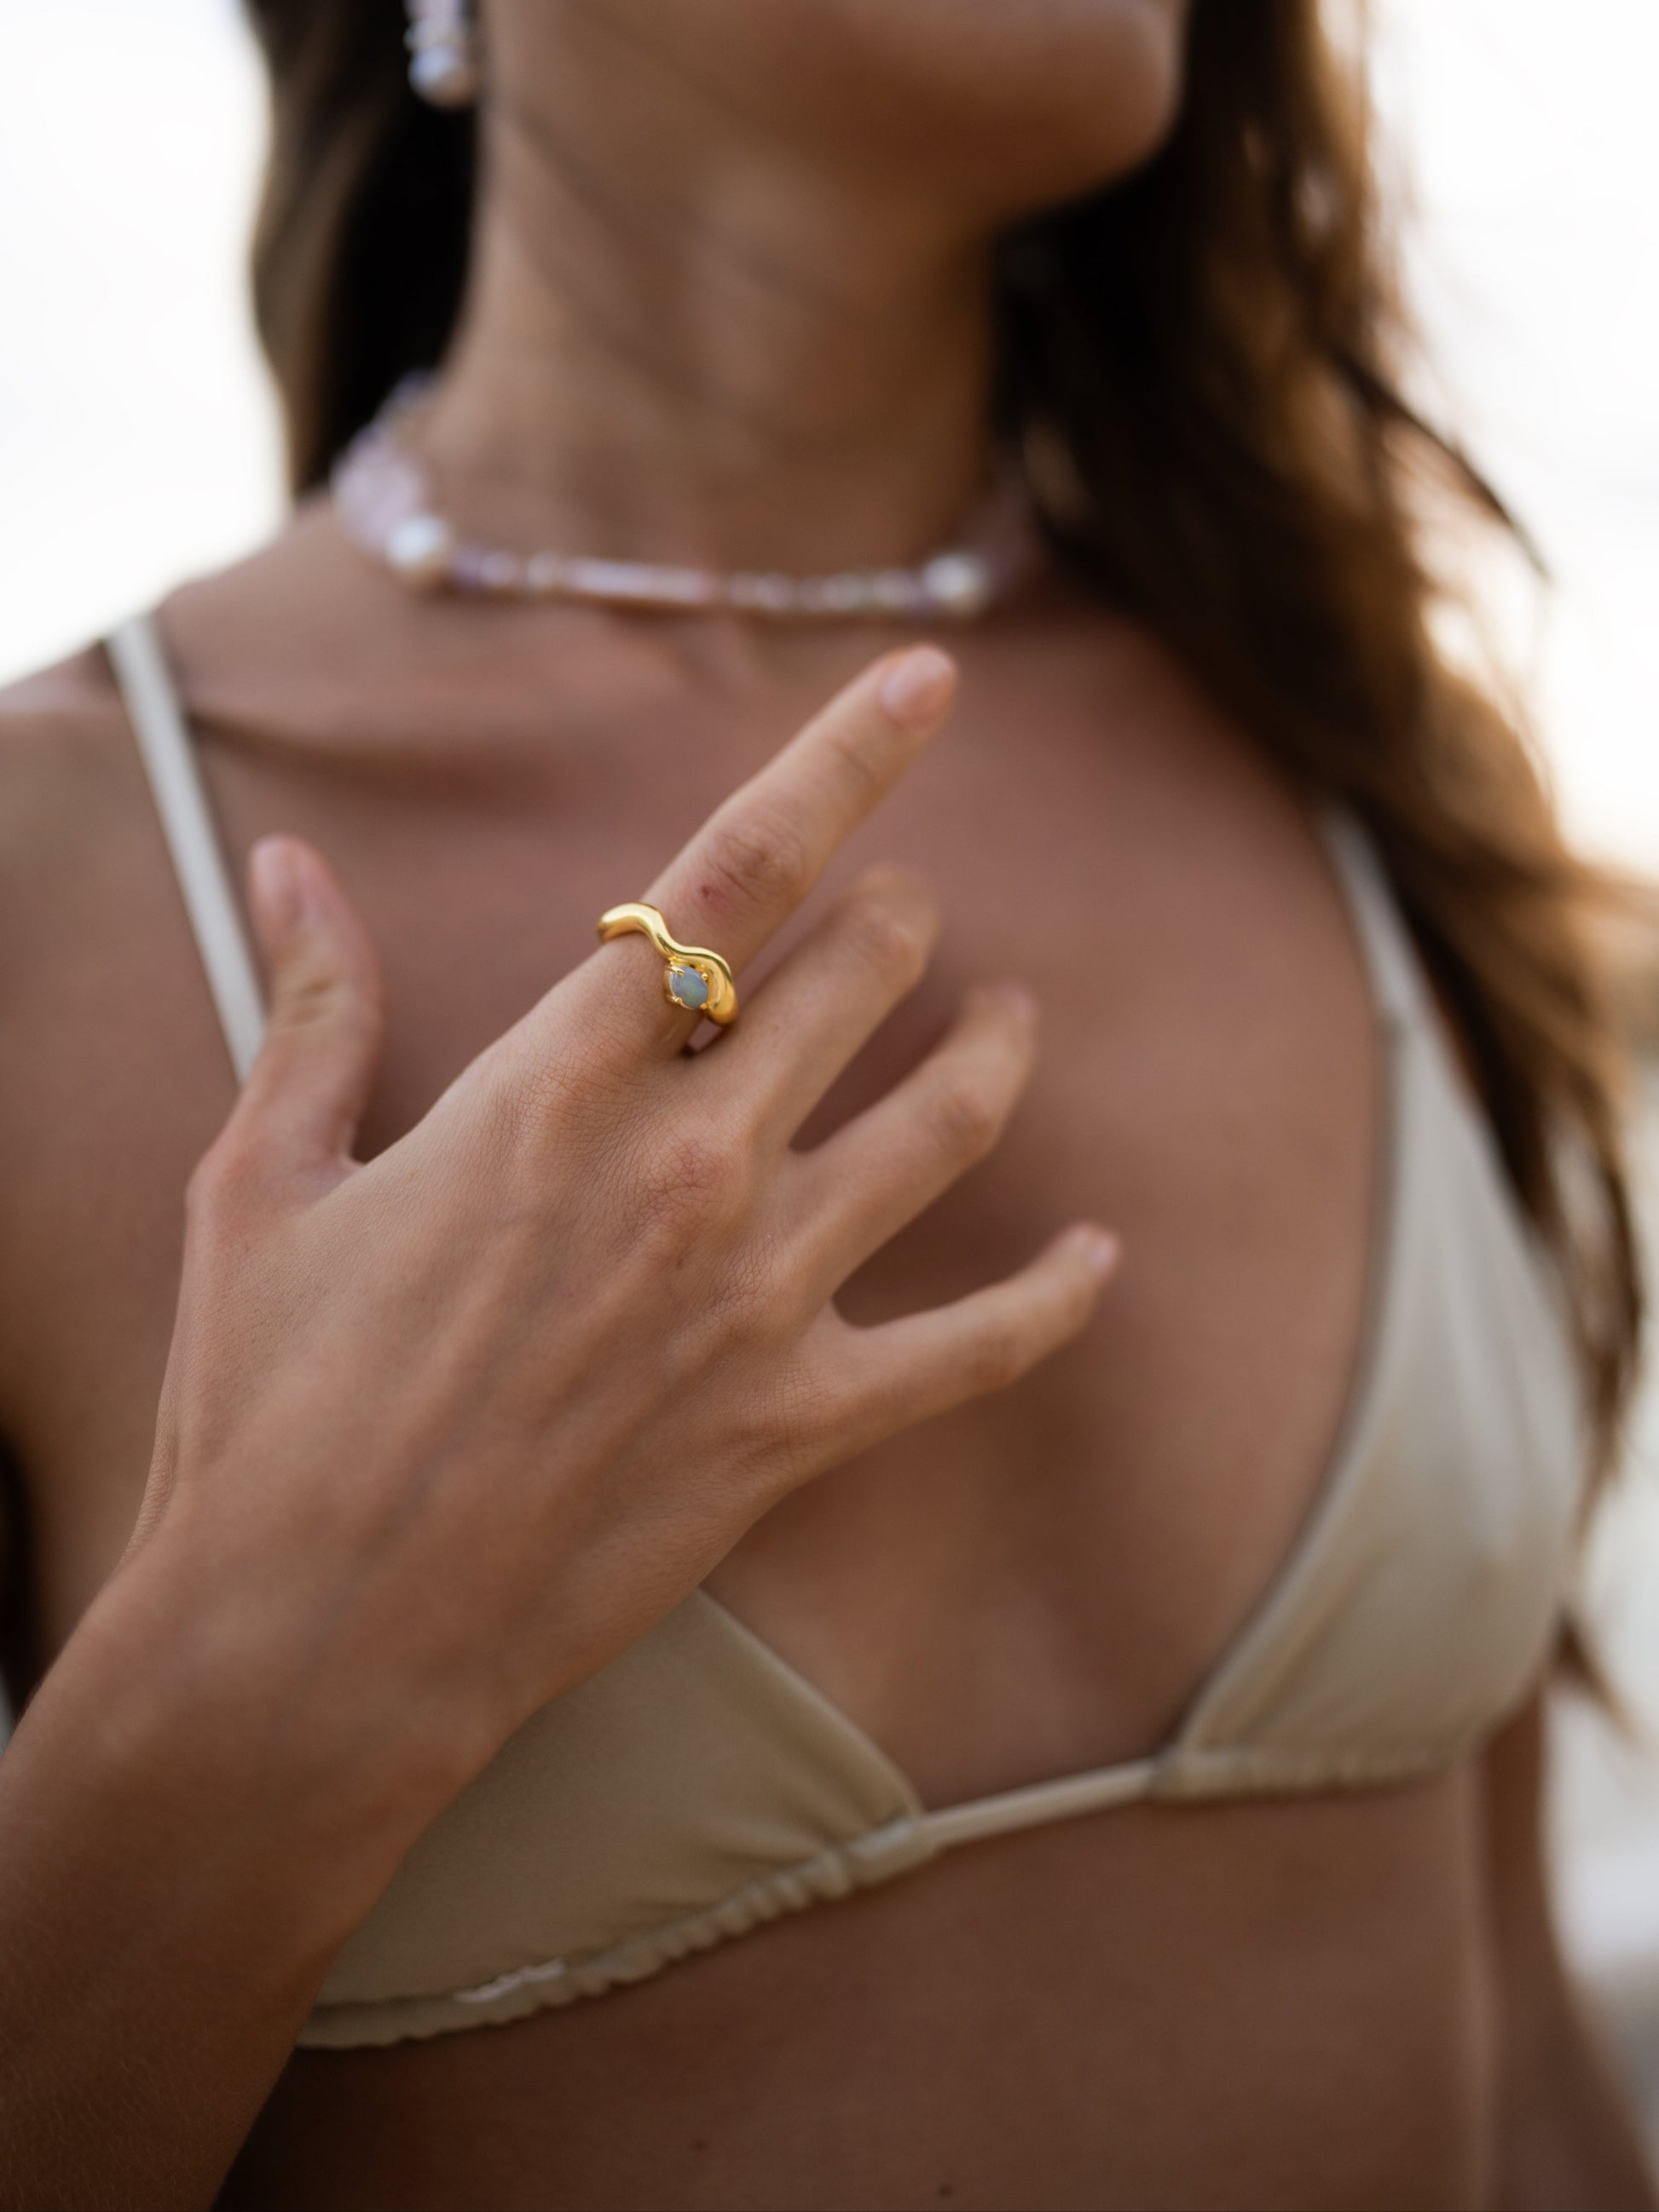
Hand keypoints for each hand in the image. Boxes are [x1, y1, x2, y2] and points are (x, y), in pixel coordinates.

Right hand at [126, 646, 1118, 1843]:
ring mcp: (757, 1298)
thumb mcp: (263, 1182)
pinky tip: (1103, 1260)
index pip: (734, 873)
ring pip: (941, 1125)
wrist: (315, 1635)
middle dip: (896, 917)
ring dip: (994, 1052)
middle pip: (856, 977)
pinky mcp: (795, 1426)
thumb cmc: (268, 1405)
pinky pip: (976, 1350)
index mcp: (556, 1086)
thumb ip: (314, 1008)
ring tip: (1013, 1018)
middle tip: (903, 907)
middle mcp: (686, 1168)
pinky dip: (1054, 1302)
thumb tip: (292, 861)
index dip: (845, 757)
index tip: (934, 679)